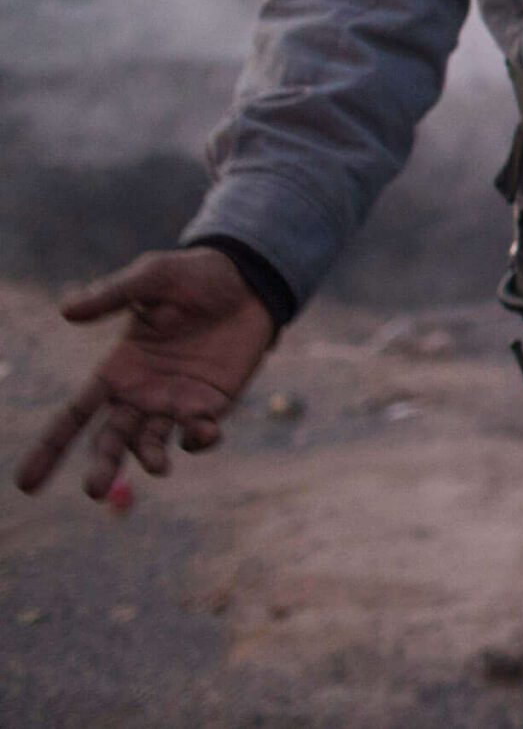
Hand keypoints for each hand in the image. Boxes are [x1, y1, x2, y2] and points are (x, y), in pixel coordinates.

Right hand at [13, 249, 274, 501]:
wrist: (249, 281)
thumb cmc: (193, 277)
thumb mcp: (152, 277)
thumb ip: (112, 295)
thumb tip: (66, 310)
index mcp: (117, 369)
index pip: (75, 414)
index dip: (50, 448)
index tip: (26, 484)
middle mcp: (141, 393)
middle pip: (111, 440)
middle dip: (102, 466)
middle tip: (94, 490)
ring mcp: (176, 402)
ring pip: (152, 443)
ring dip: (151, 458)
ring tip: (158, 466)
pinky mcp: (212, 403)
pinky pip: (199, 432)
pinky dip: (198, 439)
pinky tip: (202, 431)